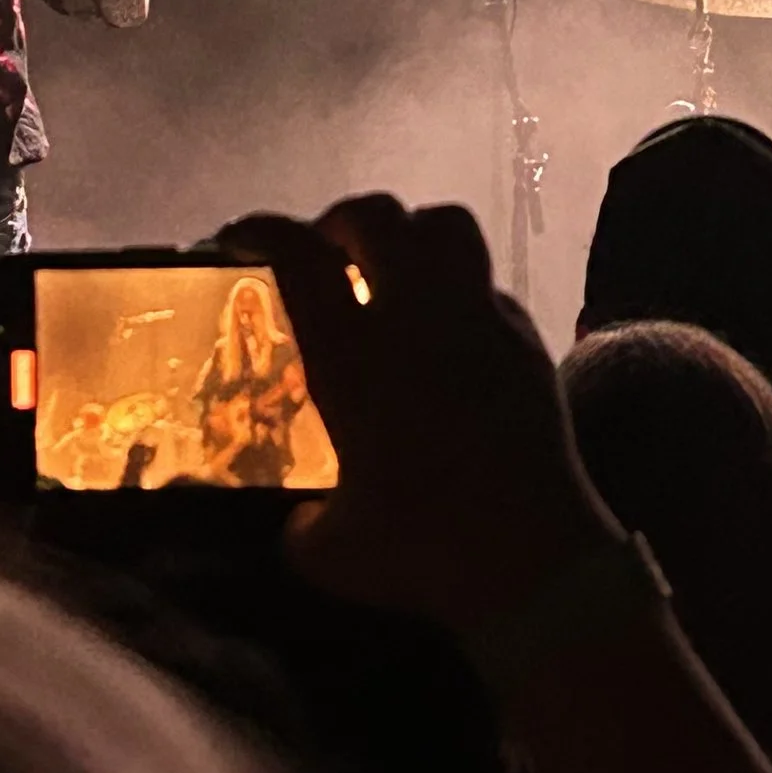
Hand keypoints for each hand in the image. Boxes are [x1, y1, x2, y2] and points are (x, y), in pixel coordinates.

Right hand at [213, 194, 620, 636]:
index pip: (299, 257)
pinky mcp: (525, 335)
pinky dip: (459, 288)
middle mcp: (414, 317)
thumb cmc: (421, 550)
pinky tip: (449, 331)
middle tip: (324, 252)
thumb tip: (300, 524)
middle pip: (374, 217)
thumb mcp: (332, 553)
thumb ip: (304, 528)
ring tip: (392, 266)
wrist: (531, 555)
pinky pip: (486, 283)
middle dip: (340, 221)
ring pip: (445, 224)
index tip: (240, 235)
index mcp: (352, 357)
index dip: (263, 231)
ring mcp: (478, 317)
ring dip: (409, 231)